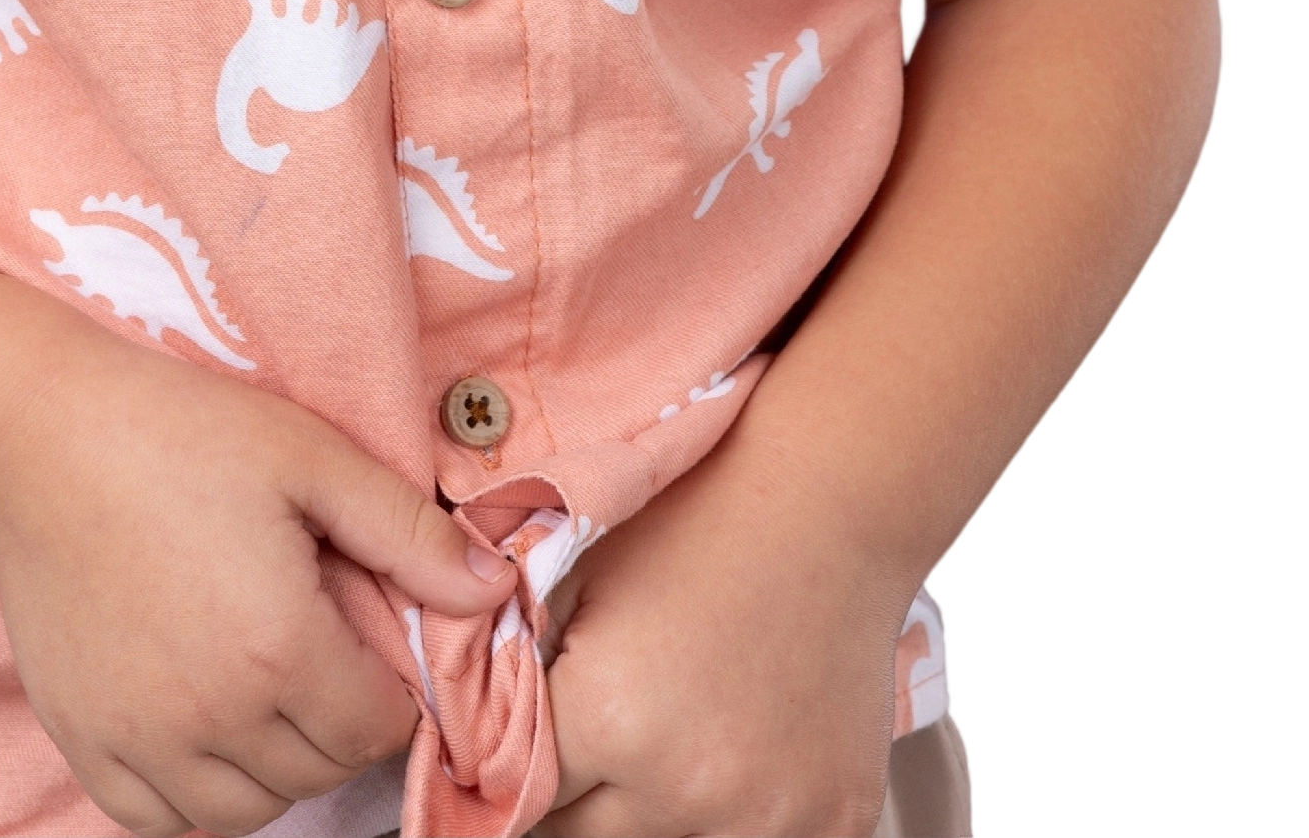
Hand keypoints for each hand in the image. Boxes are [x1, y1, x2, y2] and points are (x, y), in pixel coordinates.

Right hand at [0, 334, 510, 834]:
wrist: (40, 436)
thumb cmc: (179, 432)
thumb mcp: (309, 457)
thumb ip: (407, 534)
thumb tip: (496, 592)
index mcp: (279, 650)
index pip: (378, 728)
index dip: (388, 685)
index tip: (363, 634)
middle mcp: (212, 717)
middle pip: (317, 773)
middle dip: (337, 721)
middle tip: (315, 648)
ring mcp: (141, 739)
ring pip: (245, 811)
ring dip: (272, 765)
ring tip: (262, 686)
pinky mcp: (85, 740)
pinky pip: (157, 819)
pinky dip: (190, 794)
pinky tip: (198, 726)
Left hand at [538, 449, 911, 837]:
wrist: (827, 503)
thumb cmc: (698, 521)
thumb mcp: (574, 575)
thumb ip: (517, 669)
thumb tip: (471, 744)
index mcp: (612, 720)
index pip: (525, 797)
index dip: (520, 767)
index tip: (527, 755)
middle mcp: (687, 787)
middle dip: (583, 798)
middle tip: (602, 740)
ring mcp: (769, 816)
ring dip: (658, 813)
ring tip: (670, 740)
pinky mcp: (836, 822)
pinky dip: (739, 819)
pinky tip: (740, 760)